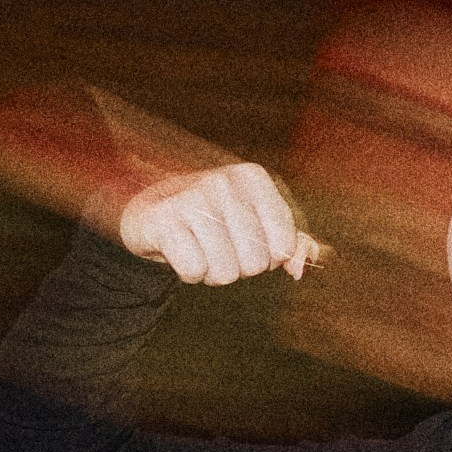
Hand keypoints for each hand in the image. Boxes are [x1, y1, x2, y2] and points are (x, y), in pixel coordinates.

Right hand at [118, 162, 321, 281]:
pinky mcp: (164, 220)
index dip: (268, 257)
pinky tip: (180, 251)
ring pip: (224, 273)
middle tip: (218, 245)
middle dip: (238, 267)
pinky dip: (189, 273)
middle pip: (254, 264)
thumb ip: (290, 244)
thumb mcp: (256, 222)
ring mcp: (192, 199)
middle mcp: (224, 182)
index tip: (247, 241)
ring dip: (212, 272)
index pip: (283, 245)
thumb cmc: (214, 219)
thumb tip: (300, 270)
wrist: (151, 208)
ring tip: (199, 248)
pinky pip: (194, 272)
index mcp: (254, 178)